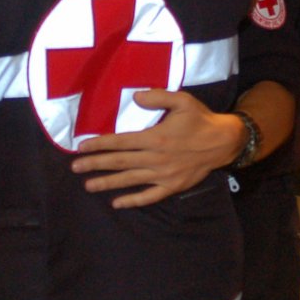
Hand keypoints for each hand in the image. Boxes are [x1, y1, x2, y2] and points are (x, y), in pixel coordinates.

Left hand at [68, 89, 242, 207]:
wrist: (224, 141)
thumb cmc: (200, 119)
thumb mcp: (182, 100)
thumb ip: (158, 97)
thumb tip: (136, 97)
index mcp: (155, 137)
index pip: (120, 142)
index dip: (99, 144)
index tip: (82, 147)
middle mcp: (156, 158)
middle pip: (119, 162)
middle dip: (95, 165)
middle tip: (75, 168)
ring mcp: (163, 175)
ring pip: (130, 180)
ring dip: (107, 183)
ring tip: (88, 185)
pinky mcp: (172, 186)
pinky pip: (149, 196)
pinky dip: (133, 200)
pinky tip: (117, 203)